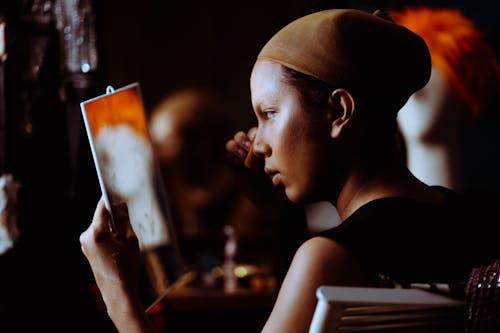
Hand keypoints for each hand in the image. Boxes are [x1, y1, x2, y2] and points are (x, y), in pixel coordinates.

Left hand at [80, 198, 142, 316]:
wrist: (117, 292)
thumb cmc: (126, 266)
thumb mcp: (130, 240)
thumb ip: (124, 220)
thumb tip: (121, 205)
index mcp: (97, 232)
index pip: (103, 206)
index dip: (112, 198)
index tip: (119, 190)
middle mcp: (87, 236)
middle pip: (102, 216)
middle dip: (115, 216)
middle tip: (129, 223)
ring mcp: (85, 244)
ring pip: (101, 226)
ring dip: (113, 228)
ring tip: (125, 242)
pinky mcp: (87, 250)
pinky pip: (99, 236)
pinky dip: (109, 236)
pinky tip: (119, 247)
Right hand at [225, 127, 290, 216]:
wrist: (273, 202)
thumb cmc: (284, 188)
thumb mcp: (285, 181)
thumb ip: (280, 177)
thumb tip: (275, 177)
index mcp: (266, 147)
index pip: (258, 134)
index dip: (257, 135)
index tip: (262, 146)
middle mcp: (252, 150)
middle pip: (242, 136)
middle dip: (244, 139)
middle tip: (249, 148)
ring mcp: (242, 159)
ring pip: (233, 144)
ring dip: (235, 147)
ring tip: (242, 156)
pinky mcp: (234, 168)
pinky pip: (227, 157)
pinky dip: (229, 158)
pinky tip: (237, 165)